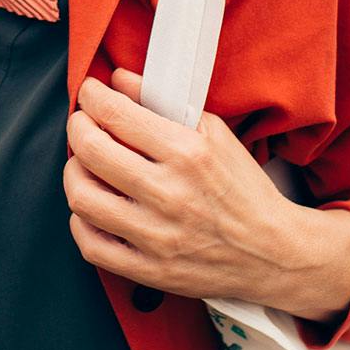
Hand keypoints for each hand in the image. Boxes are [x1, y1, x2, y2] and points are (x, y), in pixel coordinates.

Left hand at [64, 69, 349, 322]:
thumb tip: (118, 79)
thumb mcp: (215, 134)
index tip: (89, 92)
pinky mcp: (150, 271)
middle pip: (91, 151)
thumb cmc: (243, 189)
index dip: (91, 96)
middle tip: (82, 123)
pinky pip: (90, 244)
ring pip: (82, 197)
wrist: (275, 253)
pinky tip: (94, 206)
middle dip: (77, 127)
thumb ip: (164, 103)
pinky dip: (80, 220)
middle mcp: (170, 195)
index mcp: (189, 155)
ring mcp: (158, 237)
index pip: (116, 114)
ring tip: (85, 164)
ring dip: (74, 172)